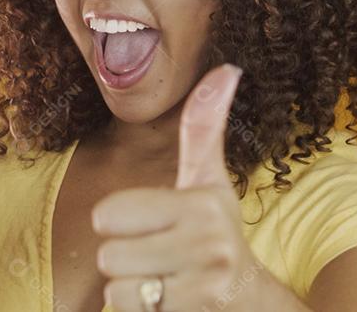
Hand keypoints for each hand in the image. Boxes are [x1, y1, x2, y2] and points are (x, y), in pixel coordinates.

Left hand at [92, 64, 263, 310]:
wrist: (248, 298)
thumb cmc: (215, 232)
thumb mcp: (208, 180)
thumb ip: (204, 127)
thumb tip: (226, 68)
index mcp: (201, 201)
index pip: (109, 213)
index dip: (120, 221)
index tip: (152, 223)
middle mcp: (207, 242)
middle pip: (108, 255)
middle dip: (124, 259)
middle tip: (157, 256)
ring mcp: (202, 284)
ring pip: (115, 288)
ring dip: (130, 289)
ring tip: (163, 279)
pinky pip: (124, 310)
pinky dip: (137, 311)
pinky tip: (167, 302)